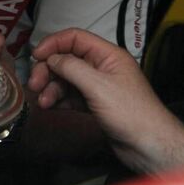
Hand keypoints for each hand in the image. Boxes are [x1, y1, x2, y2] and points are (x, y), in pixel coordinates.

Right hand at [27, 28, 183, 173]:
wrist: (149, 147)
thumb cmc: (130, 113)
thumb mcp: (97, 86)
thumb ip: (71, 67)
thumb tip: (50, 58)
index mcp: (108, 56)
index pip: (75, 38)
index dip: (53, 43)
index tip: (36, 55)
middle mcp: (102, 68)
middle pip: (67, 59)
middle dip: (48, 70)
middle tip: (34, 84)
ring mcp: (98, 86)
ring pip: (66, 79)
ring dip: (51, 88)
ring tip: (42, 102)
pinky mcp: (95, 104)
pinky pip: (70, 95)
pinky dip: (58, 99)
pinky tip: (50, 107)